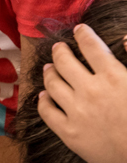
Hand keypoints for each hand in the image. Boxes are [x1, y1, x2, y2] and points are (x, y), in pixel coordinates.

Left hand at [39, 24, 126, 162]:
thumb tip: (125, 37)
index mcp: (114, 77)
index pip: (92, 47)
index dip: (84, 35)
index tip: (79, 30)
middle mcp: (91, 90)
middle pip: (65, 62)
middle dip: (60, 51)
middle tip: (58, 47)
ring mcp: (77, 111)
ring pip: (52, 83)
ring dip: (49, 72)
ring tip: (48, 68)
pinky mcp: (69, 132)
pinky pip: (47, 111)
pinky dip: (43, 101)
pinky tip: (43, 96)